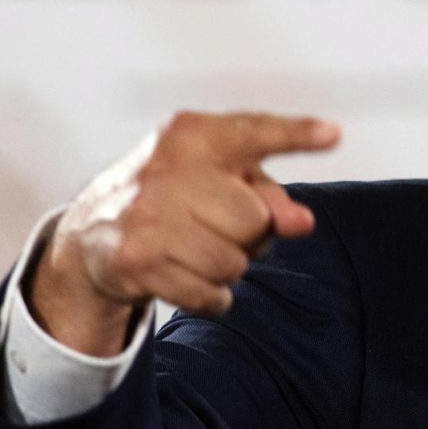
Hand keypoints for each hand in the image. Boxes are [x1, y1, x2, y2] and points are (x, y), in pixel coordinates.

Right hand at [29, 111, 340, 355]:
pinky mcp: (136, 259)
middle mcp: (167, 168)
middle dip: (248, 234)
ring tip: (197, 248)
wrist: (95, 230)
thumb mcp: (222, 180)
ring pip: (234, 263)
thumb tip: (302, 222)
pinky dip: (211, 296)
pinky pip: (212, 295)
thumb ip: (271, 194)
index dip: (296, 134)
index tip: (333, 135)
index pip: (254, 132)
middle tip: (217, 226)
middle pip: (254, 220)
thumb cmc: (177, 197)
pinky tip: (185, 273)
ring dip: (228, 267)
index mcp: (193, 135)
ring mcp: (146, 215)